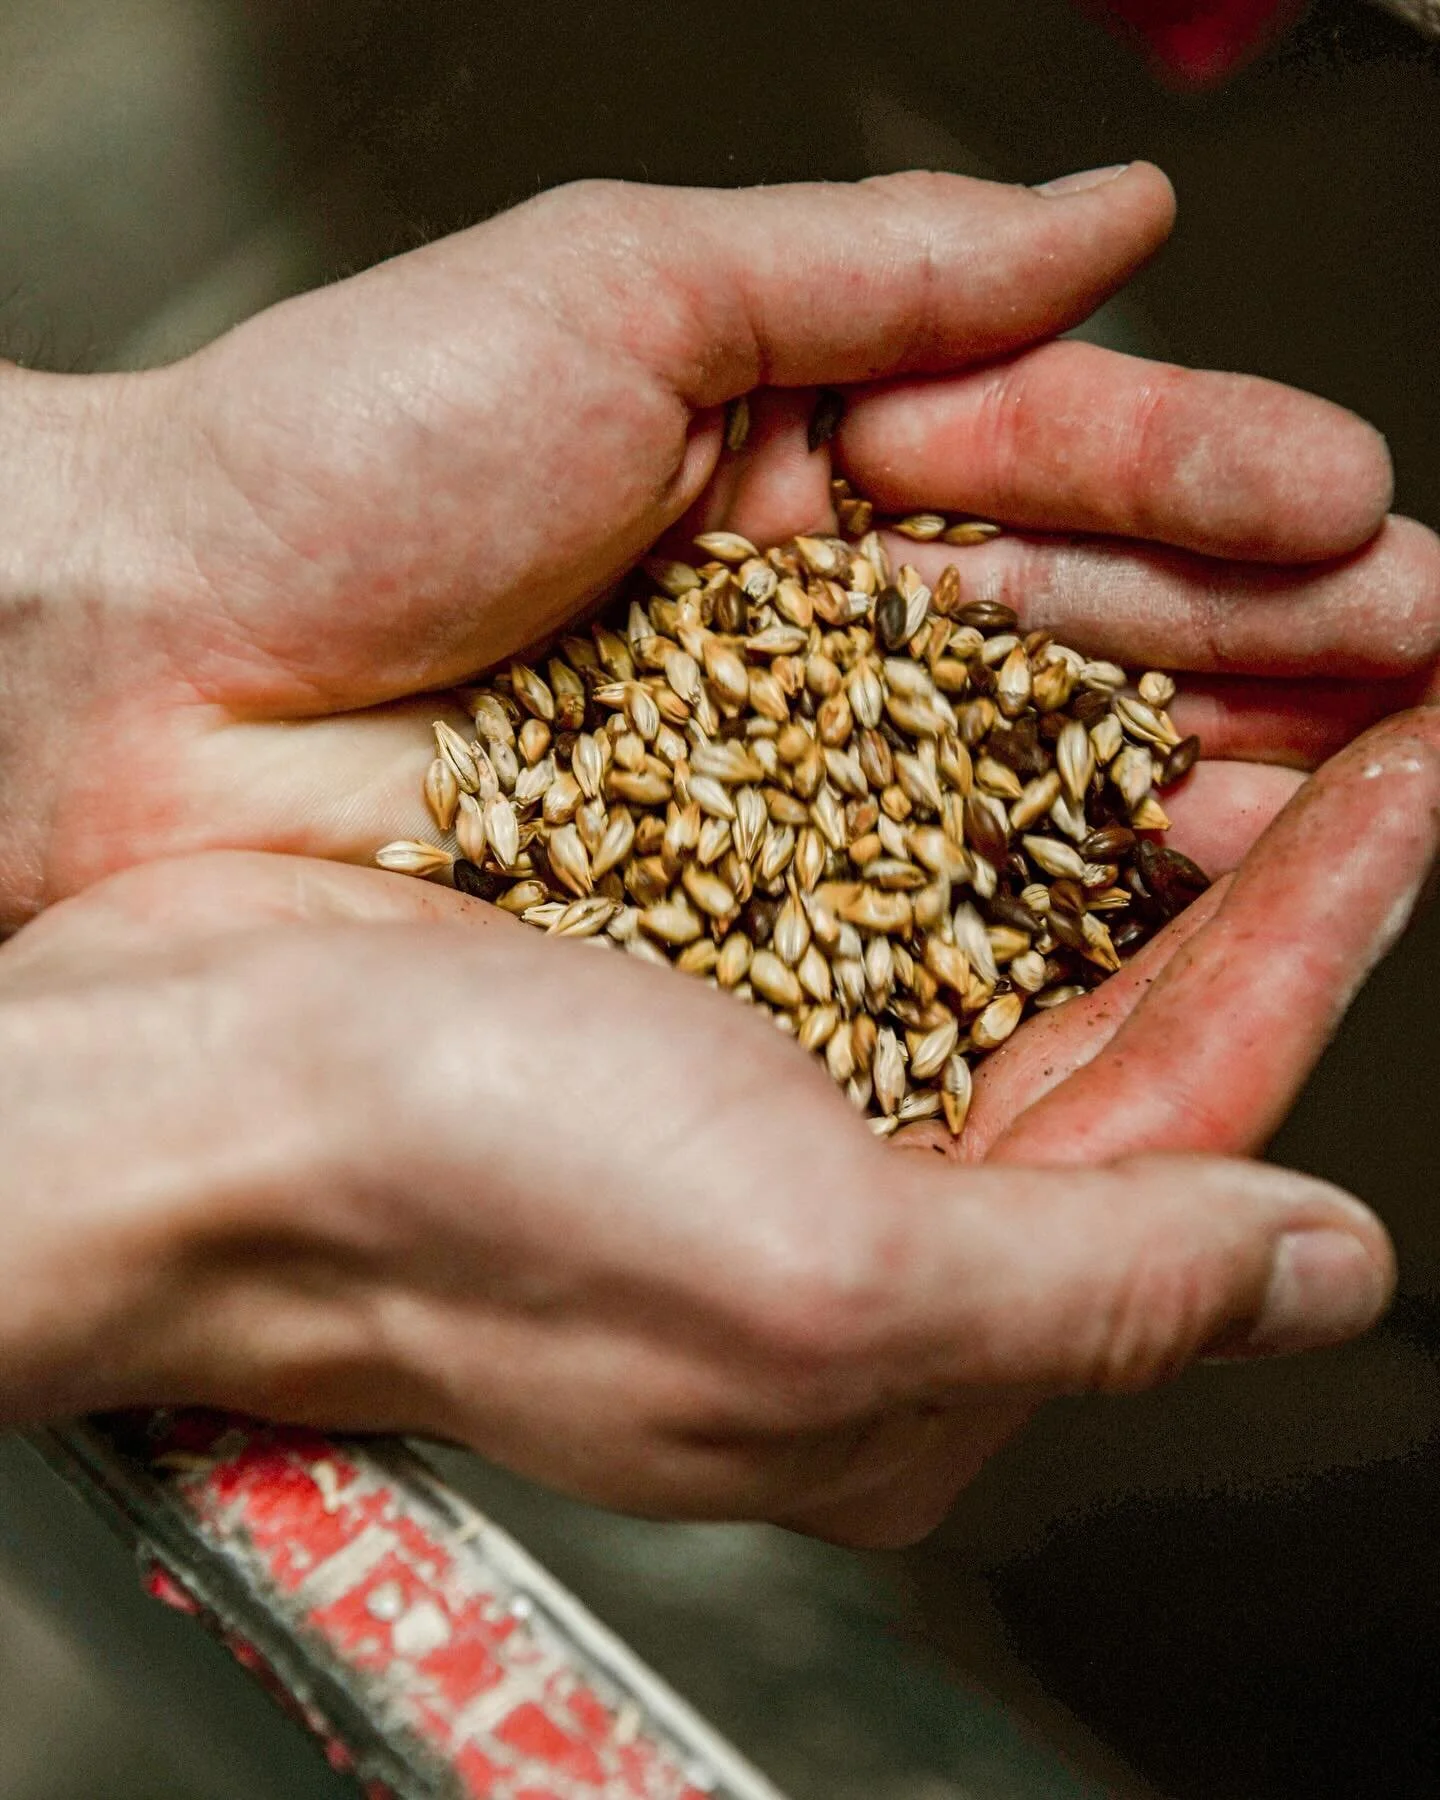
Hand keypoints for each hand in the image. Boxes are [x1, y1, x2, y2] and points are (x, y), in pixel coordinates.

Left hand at [1, 166, 1435, 933]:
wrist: (136, 679)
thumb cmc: (324, 464)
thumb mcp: (617, 292)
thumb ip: (878, 269)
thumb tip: (1110, 220)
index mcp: (781, 444)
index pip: (1046, 454)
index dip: (1209, 481)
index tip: (1357, 513)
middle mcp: (794, 611)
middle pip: (1067, 620)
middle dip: (1255, 630)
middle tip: (1423, 656)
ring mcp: (767, 765)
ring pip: (1022, 758)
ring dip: (1196, 756)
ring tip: (1364, 767)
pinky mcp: (716, 893)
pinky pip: (915, 882)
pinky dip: (1043, 878)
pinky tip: (1168, 880)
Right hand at [1, 709, 1432, 1546]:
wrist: (184, 1083)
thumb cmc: (460, 1200)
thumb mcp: (818, 1280)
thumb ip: (1106, 1287)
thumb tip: (1326, 1280)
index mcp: (913, 1321)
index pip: (1190, 1110)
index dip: (1321, 934)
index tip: (1418, 774)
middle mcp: (852, 1206)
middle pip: (1118, 1002)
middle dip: (1252, 842)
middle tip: (1373, 677)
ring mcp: (761, 1073)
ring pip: (1008, 908)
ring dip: (1123, 776)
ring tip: (1234, 641)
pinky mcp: (675, 954)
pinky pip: (874, 845)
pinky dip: (959, 755)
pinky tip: (1019, 670)